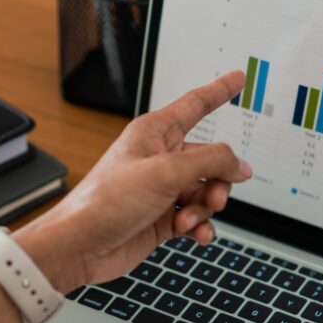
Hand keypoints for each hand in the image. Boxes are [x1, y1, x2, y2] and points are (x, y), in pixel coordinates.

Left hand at [15, 72, 252, 291]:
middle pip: (210, 159)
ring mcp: (162, 189)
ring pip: (206, 191)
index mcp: (154, 133)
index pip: (195, 105)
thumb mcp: (166, 172)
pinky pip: (196, 216)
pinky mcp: (163, 217)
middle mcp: (160, 159)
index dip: (219, 91)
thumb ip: (211, 162)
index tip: (238, 78)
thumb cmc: (106, 201)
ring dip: (205, 207)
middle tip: (215, 196)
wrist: (82, 245)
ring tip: (188, 219)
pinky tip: (195, 233)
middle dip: (218, 179)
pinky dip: (199, 225)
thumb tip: (240, 166)